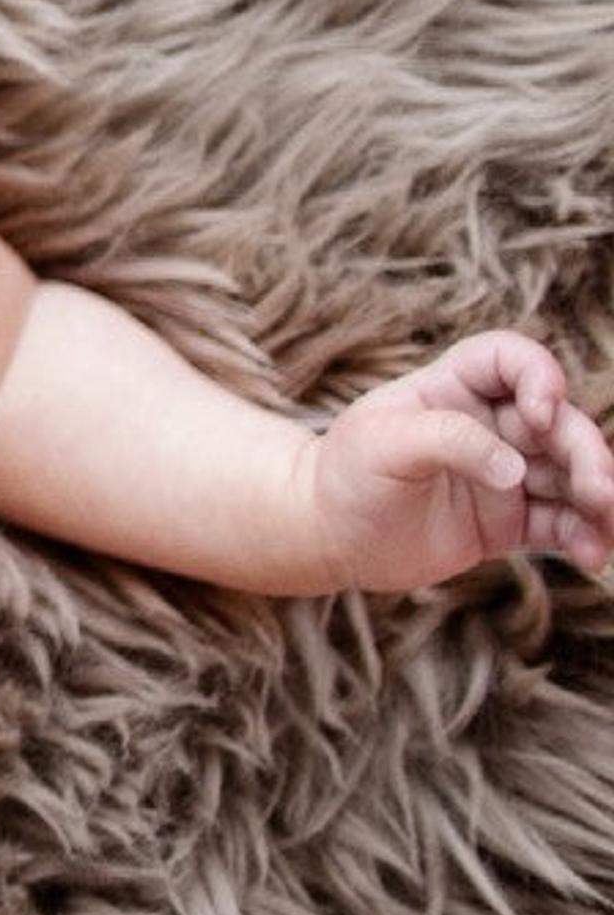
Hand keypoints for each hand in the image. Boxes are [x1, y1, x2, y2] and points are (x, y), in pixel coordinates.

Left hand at [304, 333, 613, 590]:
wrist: (328, 535)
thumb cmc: (346, 475)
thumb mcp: (382, 444)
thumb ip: (448, 441)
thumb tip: (514, 470)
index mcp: (454, 387)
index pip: (511, 359)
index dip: (539, 375)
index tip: (540, 411)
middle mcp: (491, 424)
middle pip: (559, 425)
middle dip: (587, 453)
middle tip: (600, 491)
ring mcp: (507, 473)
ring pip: (573, 476)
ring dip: (601, 498)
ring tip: (608, 523)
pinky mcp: (513, 520)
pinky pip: (565, 523)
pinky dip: (586, 536)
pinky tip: (592, 554)